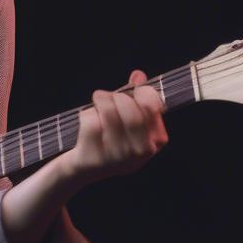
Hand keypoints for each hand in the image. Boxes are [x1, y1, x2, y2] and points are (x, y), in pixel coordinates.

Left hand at [65, 70, 167, 185]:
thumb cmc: (111, 139)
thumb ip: (136, 97)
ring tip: (97, 99)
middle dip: (116, 96)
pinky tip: (87, 119)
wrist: (85, 168)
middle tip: (105, 95)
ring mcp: (118, 158)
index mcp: (156, 140)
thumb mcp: (129, 120)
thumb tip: (138, 74)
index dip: (141, 91)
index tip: (132, 89)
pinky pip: (91, 123)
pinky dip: (86, 114)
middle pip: (130, 110)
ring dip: (100, 100)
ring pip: (109, 114)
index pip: (153, 106)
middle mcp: (141, 152)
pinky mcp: (96, 158)